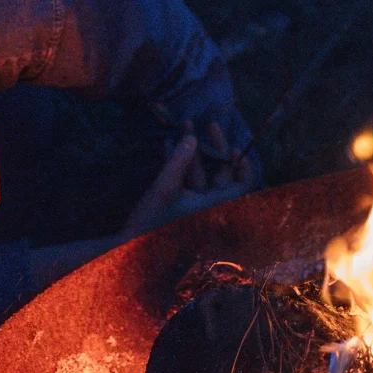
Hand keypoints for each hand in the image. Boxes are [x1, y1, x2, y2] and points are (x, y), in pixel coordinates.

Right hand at [122, 122, 256, 238]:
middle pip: (220, 172)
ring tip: (184, 123)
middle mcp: (207, 204)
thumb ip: (178, 162)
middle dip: (214, 146)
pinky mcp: (176, 203)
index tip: (235, 147)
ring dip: (191, 149)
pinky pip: (183, 178)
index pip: (242, 187)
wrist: (128, 249)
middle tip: (209, 124)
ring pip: (199, 172)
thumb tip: (192, 138)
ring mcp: (191, 203)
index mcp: (213, 204)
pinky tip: (166, 142)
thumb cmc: (151, 223)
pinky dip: (176, 161)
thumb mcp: (164, 189)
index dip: (243, 167)